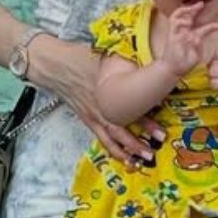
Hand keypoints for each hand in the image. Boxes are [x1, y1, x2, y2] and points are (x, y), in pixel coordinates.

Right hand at [33, 38, 152, 163]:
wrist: (57, 65)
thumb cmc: (83, 58)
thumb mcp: (112, 56)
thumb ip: (131, 65)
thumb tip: (154, 69)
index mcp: (108, 93)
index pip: (131, 111)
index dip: (147, 122)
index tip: (160, 130)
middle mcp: (100, 109)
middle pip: (121, 131)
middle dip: (137, 143)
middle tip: (153, 150)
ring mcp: (93, 116)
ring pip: (111, 139)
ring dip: (126, 151)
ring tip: (139, 161)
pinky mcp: (88, 119)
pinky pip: (101, 138)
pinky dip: (112, 149)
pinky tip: (123, 157)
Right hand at [159, 3, 217, 76]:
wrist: (174, 70)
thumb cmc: (185, 64)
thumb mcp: (196, 55)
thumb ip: (198, 47)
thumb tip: (199, 39)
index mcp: (191, 37)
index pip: (201, 27)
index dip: (211, 25)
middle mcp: (184, 33)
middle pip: (188, 16)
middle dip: (195, 9)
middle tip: (201, 4)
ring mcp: (177, 33)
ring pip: (179, 15)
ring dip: (186, 10)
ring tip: (193, 8)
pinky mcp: (171, 35)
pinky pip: (173, 22)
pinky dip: (180, 19)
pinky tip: (188, 22)